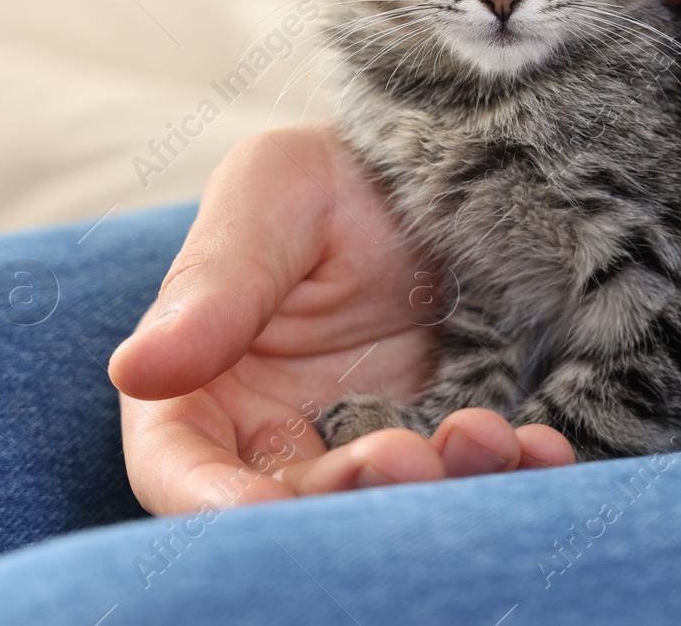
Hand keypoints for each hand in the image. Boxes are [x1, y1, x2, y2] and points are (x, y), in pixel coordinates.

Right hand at [108, 125, 573, 515]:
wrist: (432, 174)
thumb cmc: (326, 178)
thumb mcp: (269, 198)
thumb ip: (213, 286)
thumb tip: (138, 369)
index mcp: (200, 384)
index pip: (179, 468)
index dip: (212, 500)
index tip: (265, 506)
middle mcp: (275, 434)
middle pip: (292, 503)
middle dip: (350, 493)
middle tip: (410, 457)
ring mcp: (362, 442)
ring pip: (385, 501)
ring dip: (435, 486)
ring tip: (486, 437)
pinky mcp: (442, 438)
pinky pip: (469, 475)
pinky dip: (507, 471)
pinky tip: (542, 448)